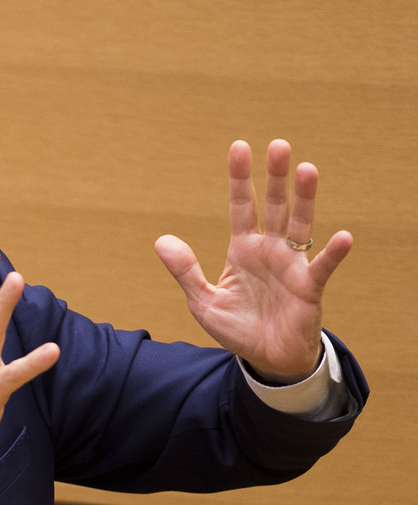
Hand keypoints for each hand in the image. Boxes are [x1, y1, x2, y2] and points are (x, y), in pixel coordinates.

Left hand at [155, 140, 352, 382]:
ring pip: (300, 224)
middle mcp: (269, 249)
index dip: (240, 178)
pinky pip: (321, 267)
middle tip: (278, 145)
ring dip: (305, 198)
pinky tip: (343, 237)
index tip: (239, 147)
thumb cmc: (237, 327)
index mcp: (243, 249)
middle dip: (275, 177)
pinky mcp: (308, 287)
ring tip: (307, 169)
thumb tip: (161, 240)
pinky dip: (333, 253)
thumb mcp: (202, 301)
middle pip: (274, 205)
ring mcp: (291, 265)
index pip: (241, 206)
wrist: (265, 358)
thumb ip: (185, 270)